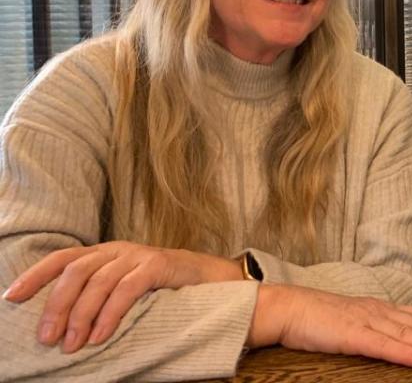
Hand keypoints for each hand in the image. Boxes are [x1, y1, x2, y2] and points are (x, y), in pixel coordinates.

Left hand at [2, 242, 240, 352]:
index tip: (11, 298)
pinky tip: (101, 335)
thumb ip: (97, 293)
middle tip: (47, 338)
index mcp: (105, 252)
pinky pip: (127, 289)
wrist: (210, 278)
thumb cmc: (161, 288)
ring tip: (72, 345)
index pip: (63, 258)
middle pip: (76, 271)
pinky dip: (110, 314)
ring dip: (80, 316)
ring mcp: (139, 255)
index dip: (35, 275)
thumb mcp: (124, 286)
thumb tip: (58, 323)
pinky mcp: (159, 265)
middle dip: (56, 305)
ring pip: (98, 281)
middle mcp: (118, 249)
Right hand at [248, 284, 411, 366]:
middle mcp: (379, 311)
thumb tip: (400, 338)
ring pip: (408, 335)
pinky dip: (404, 353)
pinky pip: (382, 346)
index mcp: (380, 309)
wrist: (285, 308)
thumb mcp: (353, 321)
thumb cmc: (317, 318)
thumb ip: (376, 328)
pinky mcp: (350, 335)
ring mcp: (366, 321)